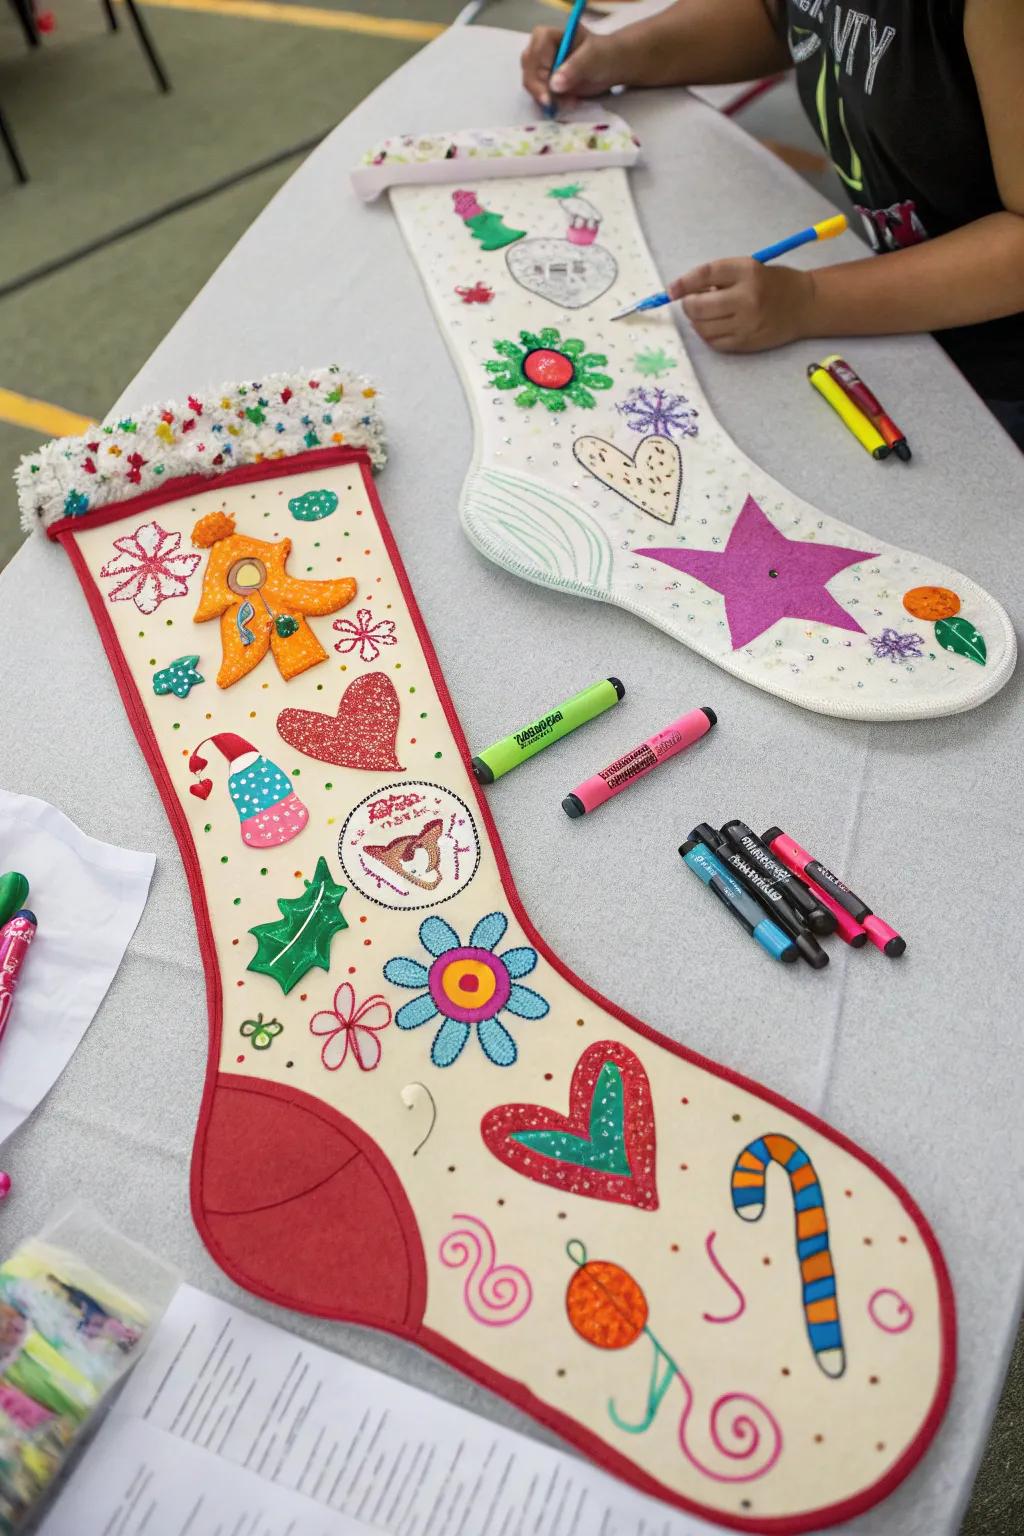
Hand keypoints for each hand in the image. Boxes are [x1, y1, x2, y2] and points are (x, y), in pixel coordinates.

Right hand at [520, 25, 619, 110]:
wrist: (611, 66)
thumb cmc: (604, 55)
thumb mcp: (593, 57)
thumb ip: (574, 68)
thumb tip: (554, 85)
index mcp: (548, 35)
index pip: (534, 55)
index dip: (538, 74)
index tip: (548, 94)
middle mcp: (540, 49)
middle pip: (529, 71)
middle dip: (541, 90)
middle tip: (555, 104)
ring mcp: (541, 67)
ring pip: (532, 85)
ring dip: (549, 98)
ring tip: (570, 102)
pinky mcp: (545, 83)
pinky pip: (540, 95)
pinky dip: (552, 103)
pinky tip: (569, 103)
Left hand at [668, 259, 815, 351]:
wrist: (804, 305)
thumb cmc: (772, 283)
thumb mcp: (749, 269)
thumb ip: (720, 277)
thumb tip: (685, 291)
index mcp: (747, 271)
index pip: (705, 275)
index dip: (683, 283)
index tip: (670, 290)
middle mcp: (746, 297)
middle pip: (698, 306)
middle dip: (688, 305)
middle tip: (692, 303)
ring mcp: (746, 323)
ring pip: (702, 327)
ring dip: (697, 321)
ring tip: (708, 313)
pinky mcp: (745, 342)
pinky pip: (713, 341)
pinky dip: (707, 334)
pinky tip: (716, 325)